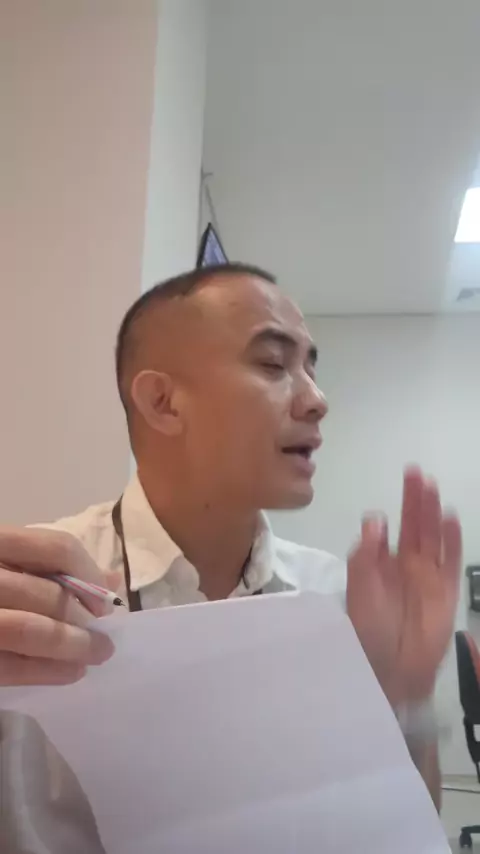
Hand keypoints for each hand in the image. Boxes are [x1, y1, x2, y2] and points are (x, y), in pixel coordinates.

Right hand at [0, 527, 114, 686]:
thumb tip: (107, 580)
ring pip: (29, 630)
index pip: (53, 547)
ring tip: (94, 657)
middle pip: (45, 593)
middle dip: (82, 620)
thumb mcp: (3, 557)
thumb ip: (46, 564)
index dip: (87, 574)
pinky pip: (8, 667)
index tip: (103, 599)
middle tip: (104, 640)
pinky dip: (44, 672)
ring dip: (71, 648)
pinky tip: (68, 673)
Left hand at [346, 467, 461, 706]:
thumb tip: (375, 517)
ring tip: (432, 486)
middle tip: (416, 472)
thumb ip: (365, 554)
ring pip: (433, 536)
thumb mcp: (359, 589)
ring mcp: (428, 576)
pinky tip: (449, 518)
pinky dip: (452, 539)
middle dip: (415, 499)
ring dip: (432, 512)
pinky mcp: (446, 591)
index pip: (390, 527)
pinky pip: (451, 560)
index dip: (395, 507)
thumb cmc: (369, 630)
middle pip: (414, 525)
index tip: (401, 481)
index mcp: (382, 563)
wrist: (390, 669)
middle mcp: (406, 565)